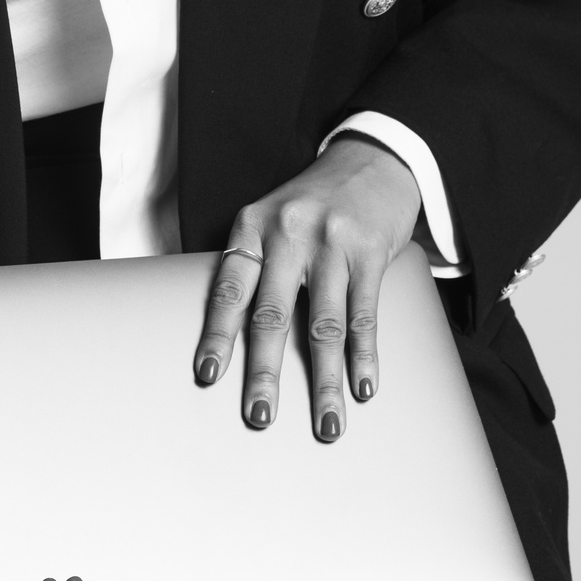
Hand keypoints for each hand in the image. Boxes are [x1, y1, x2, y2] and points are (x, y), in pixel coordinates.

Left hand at [193, 135, 421, 440]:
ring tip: (324, 423)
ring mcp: (332, 244)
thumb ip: (254, 266)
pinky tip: (363, 386)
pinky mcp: (371, 252)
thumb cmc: (312, 202)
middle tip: (260, 415)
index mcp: (252, 229)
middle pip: (272, 316)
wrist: (373, 157)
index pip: (228, 290)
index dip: (217, 335)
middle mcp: (288, 235)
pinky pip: (365, 315)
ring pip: (324, 326)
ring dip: (324, 381)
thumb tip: (233, 337)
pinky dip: (364, 356)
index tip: (208, 375)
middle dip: (266, 373)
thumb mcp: (271, 221)